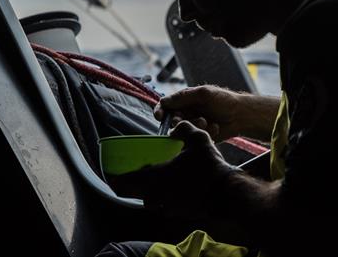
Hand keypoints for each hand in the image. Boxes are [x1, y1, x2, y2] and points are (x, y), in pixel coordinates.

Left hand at [109, 120, 236, 218]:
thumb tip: (179, 124)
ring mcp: (166, 208)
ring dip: (148, 189)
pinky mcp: (178, 213)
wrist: (227, 194)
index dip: (112, 177)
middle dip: (131, 181)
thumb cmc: (209, 167)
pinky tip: (176, 185)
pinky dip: (164, 196)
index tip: (111, 170)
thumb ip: (185, 129)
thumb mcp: (198, 140)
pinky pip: (163, 205)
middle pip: (131, 193)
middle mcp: (155, 196)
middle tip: (135, 170)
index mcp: (153, 178)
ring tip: (157, 177)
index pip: (120, 184)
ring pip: (148, 199)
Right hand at [155, 85, 248, 140]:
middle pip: (171, 119)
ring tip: (206, 122)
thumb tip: (164, 101)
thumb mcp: (204, 94)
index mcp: (186, 100)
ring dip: (194, 126)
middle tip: (191, 119)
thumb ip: (184, 97)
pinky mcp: (199, 135)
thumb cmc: (225, 101)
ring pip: (182, 130)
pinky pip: (193, 137)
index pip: (165, 105)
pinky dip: (204, 132)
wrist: (241, 116)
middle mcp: (187, 112)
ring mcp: (193, 124)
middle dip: (179, 120)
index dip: (160, 111)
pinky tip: (215, 127)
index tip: (160, 116)